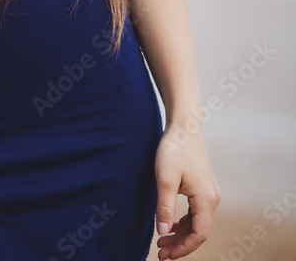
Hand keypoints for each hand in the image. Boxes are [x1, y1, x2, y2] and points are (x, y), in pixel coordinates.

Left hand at [154, 124, 221, 257]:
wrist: (184, 125)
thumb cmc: (174, 149)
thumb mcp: (165, 179)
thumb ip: (164, 207)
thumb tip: (163, 233)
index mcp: (206, 199)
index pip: (198, 234)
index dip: (182, 248)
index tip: (165, 256)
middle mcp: (212, 198)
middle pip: (198, 231)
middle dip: (179, 244)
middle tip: (159, 252)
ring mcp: (209, 192)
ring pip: (196, 222)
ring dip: (180, 233)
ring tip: (161, 241)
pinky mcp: (203, 187)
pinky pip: (195, 212)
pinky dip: (183, 221)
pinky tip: (170, 225)